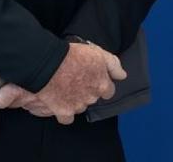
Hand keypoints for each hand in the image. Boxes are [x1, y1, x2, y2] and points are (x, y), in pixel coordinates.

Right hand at [0, 42, 125, 124]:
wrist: (49, 64)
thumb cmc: (73, 56)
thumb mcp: (98, 53)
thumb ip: (113, 65)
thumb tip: (122, 75)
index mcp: (102, 85)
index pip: (109, 91)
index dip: (101, 85)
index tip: (93, 80)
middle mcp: (92, 98)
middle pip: (93, 98)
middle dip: (87, 92)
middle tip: (77, 81)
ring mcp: (78, 106)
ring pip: (80, 107)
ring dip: (75, 101)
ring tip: (65, 90)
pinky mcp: (64, 112)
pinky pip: (67, 118)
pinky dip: (64, 113)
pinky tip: (60, 104)